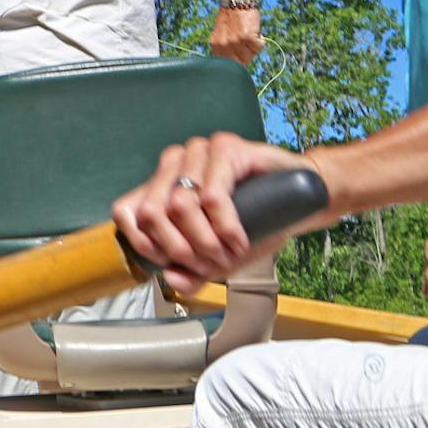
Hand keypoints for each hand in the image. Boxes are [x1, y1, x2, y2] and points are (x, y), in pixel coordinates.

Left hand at [110, 132, 335, 292]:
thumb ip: (192, 273)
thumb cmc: (256, 223)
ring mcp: (198, 152)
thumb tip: (170, 279)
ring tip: (228, 253)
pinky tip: (240, 241)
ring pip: (179, 204)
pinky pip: (212, 196)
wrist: (301, 202)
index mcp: (162, 184)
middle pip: (151, 213)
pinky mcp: (225, 148)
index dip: (145, 244)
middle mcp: (175, 164)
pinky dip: (226, 228)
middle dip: (180, 249)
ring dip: (205, 241)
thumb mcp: (219, 258)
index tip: (174, 263)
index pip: (126, 212)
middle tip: (209, 263)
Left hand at [208, 5, 263, 64]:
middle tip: (246, 41)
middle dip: (247, 54)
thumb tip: (234, 65)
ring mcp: (235, 42)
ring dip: (254, 46)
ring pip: (251, 55)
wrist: (235, 0)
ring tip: (249, 34)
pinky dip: (260, 40)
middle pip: (242, 63)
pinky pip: (259, 47)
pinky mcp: (246, 36)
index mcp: (216, 47)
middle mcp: (224, 46)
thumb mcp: (222, 35)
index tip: (241, 55)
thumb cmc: (230, 18)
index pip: (229, 66)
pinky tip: (254, 31)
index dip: (238, 62)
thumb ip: (225, 49)